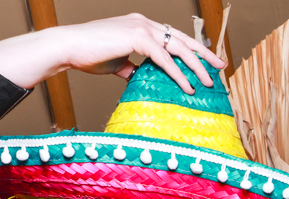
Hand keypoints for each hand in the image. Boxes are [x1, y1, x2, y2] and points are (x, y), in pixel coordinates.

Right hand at [0, 14, 224, 93]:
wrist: (68, 48)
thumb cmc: (89, 55)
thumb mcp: (118, 62)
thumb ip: (134, 68)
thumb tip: (142, 78)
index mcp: (141, 26)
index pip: (174, 37)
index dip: (192, 50)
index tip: (207, 63)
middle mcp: (144, 23)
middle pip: (183, 39)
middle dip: (204, 54)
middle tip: (220, 67)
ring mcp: (141, 27)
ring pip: (178, 48)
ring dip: (196, 66)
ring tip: (208, 82)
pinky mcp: (136, 37)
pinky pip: (165, 59)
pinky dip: (178, 74)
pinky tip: (188, 86)